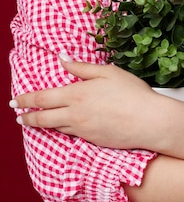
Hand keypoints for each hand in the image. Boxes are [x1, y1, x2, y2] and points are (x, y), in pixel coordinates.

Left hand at [10, 56, 163, 148]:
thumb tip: (63, 60)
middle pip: (42, 119)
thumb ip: (81, 68)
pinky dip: (62, 130)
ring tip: (37, 122)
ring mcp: (83, 130)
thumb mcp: (107, 72)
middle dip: (27, 117)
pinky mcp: (92, 141)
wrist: (149, 121)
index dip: (26, 100)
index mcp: (76, 95)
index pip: (42, 99)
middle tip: (18, 115)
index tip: (15, 101)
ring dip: (43, 125)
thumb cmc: (132, 93)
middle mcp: (75, 115)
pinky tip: (64, 127)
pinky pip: (72, 135)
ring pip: (56, 128)